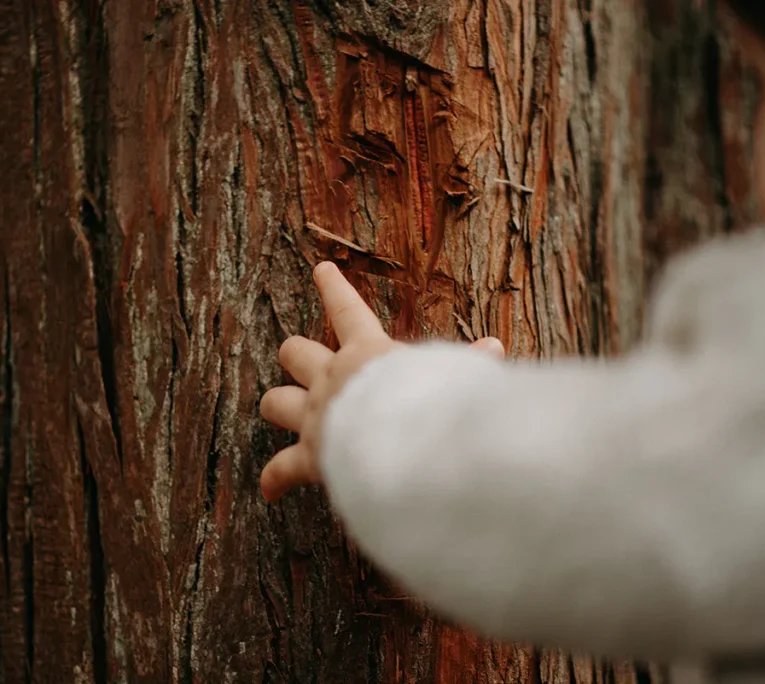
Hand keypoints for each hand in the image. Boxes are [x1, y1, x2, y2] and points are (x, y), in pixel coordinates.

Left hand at [258, 262, 504, 501]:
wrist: (406, 444)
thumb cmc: (434, 404)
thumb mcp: (454, 375)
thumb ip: (470, 364)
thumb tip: (495, 347)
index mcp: (367, 354)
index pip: (348, 309)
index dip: (334, 288)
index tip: (321, 270)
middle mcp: (332, 379)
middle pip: (295, 352)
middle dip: (296, 356)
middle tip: (298, 359)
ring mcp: (315, 415)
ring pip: (274, 401)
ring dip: (277, 405)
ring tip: (279, 409)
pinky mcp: (309, 455)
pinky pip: (280, 468)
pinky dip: (275, 479)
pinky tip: (270, 492)